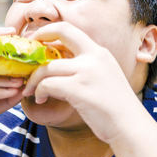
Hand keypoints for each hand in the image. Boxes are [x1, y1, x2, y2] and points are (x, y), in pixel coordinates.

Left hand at [22, 22, 139, 141]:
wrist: (130, 127)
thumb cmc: (115, 108)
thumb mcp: (104, 77)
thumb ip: (85, 67)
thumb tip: (57, 65)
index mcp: (99, 52)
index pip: (69, 29)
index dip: (48, 31)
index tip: (36, 42)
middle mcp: (94, 56)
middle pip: (60, 33)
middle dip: (38, 39)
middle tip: (26, 55)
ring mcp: (87, 72)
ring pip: (47, 67)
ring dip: (34, 79)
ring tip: (31, 91)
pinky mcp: (79, 89)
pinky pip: (48, 84)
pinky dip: (39, 92)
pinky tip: (41, 100)